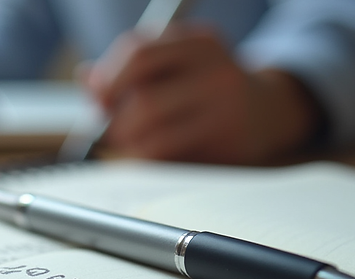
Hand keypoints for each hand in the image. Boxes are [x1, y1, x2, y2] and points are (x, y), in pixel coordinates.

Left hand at [85, 24, 319, 163]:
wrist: (267, 112)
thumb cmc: (207, 88)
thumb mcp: (176, 65)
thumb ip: (131, 69)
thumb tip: (87, 80)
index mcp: (200, 42)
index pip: (140, 53)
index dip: (109, 77)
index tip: (97, 98)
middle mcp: (217, 71)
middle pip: (145, 99)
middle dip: (117, 121)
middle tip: (110, 130)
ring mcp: (226, 110)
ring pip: (157, 135)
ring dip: (131, 145)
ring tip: (130, 145)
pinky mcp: (229, 144)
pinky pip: (173, 159)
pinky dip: (152, 160)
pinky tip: (154, 155)